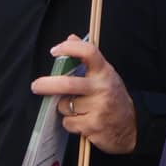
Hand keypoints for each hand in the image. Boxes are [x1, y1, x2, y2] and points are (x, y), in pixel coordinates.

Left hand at [33, 38, 137, 154]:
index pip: (88, 52)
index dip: (69, 48)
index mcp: (104, 72)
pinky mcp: (93, 125)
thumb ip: (87, 58)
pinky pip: (68, 122)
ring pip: (64, 105)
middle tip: (35, 86)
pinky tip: (82, 121)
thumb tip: (71, 37)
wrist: (129, 127)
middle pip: (67, 84)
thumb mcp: (104, 75)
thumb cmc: (112, 97)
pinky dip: (69, 122)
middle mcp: (102, 88)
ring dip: (63, 108)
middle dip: (47, 85)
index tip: (54, 51)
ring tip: (77, 109)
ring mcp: (98, 107)